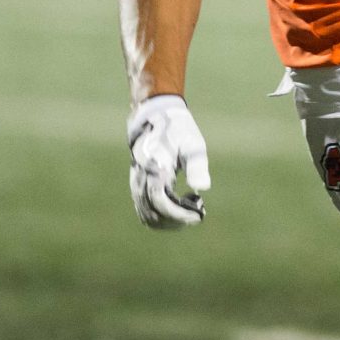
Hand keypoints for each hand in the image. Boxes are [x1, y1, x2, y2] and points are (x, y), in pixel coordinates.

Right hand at [126, 95, 210, 228]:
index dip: (179, 215)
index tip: (199, 215)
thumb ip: (196, 166)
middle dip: (177, 221)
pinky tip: (178, 208)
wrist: (156, 118)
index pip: (161, 203)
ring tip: (189, 210)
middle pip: (154, 214)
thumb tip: (202, 188)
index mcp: (154, 169)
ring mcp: (137, 184)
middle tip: (198, 212)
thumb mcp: (192, 144)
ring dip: (169, 221)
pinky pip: (145, 211)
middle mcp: (141, 180)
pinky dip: (161, 217)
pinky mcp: (138, 187)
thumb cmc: (177, 130)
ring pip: (148, 216)